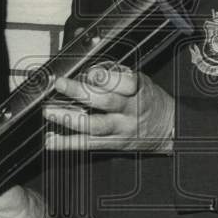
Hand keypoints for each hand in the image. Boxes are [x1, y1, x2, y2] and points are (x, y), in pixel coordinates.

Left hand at [43, 63, 174, 151]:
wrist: (166, 127)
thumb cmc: (148, 99)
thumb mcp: (140, 81)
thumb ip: (116, 76)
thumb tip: (88, 72)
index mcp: (138, 90)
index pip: (124, 83)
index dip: (105, 77)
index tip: (89, 73)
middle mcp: (130, 110)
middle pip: (106, 101)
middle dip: (80, 92)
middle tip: (61, 85)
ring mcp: (121, 129)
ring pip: (95, 125)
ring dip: (69, 119)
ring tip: (50, 112)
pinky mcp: (114, 144)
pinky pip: (89, 145)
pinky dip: (67, 144)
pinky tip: (51, 140)